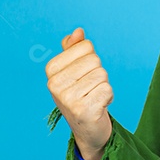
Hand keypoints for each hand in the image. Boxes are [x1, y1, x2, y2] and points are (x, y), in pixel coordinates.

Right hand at [45, 27, 113, 159]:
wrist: (87, 128)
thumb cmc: (82, 94)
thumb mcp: (75, 70)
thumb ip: (75, 49)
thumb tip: (78, 31)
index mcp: (52, 70)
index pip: (86, 46)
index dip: (91, 59)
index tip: (84, 75)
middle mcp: (55, 84)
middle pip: (95, 60)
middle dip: (98, 74)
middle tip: (90, 89)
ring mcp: (67, 98)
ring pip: (102, 75)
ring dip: (103, 86)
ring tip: (93, 98)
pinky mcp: (83, 110)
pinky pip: (107, 90)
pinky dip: (108, 98)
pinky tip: (98, 107)